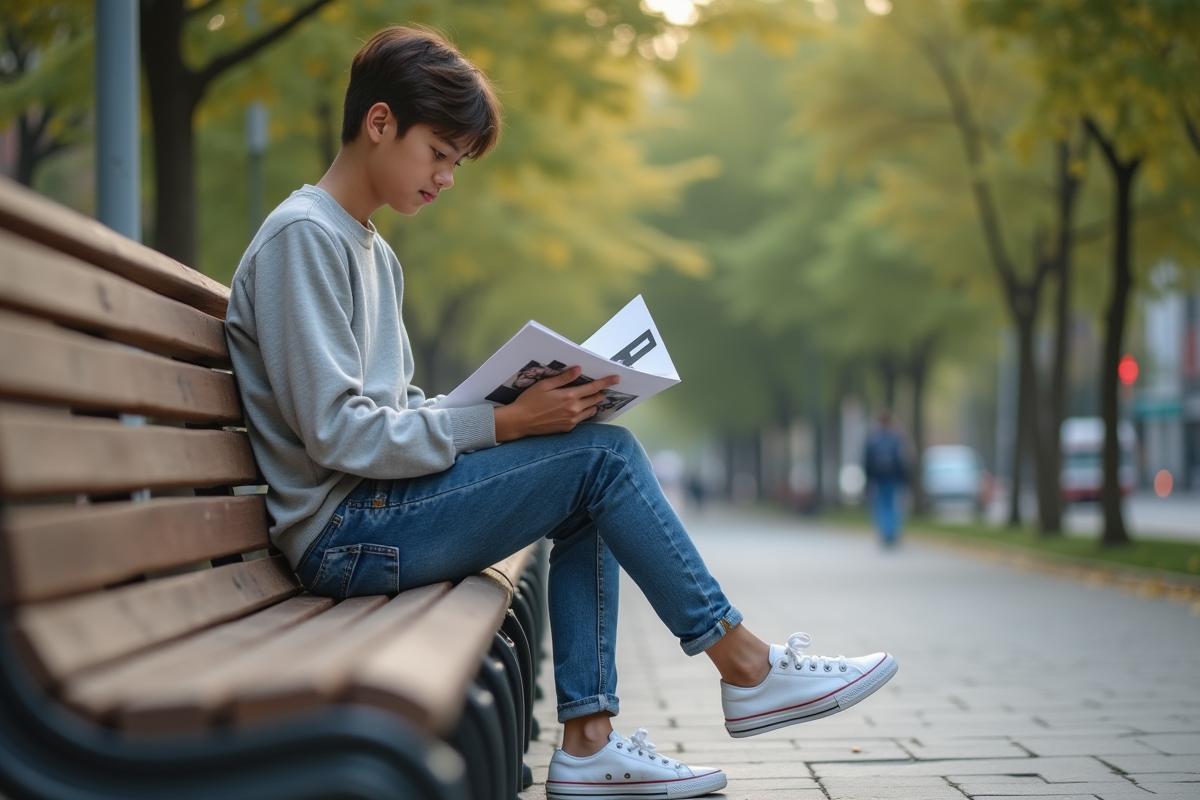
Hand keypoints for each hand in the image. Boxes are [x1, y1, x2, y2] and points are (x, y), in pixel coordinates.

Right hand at [493, 366, 619, 441]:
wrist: (520, 421)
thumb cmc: (529, 400)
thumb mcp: (545, 385)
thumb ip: (564, 378)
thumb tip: (578, 370)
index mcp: (569, 396)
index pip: (593, 387)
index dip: (606, 382)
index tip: (617, 378)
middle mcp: (574, 410)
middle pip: (596, 399)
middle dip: (599, 392)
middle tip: (598, 387)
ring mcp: (572, 421)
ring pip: (591, 410)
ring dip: (592, 403)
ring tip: (587, 397)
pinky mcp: (568, 429)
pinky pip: (582, 419)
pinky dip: (583, 412)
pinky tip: (575, 408)